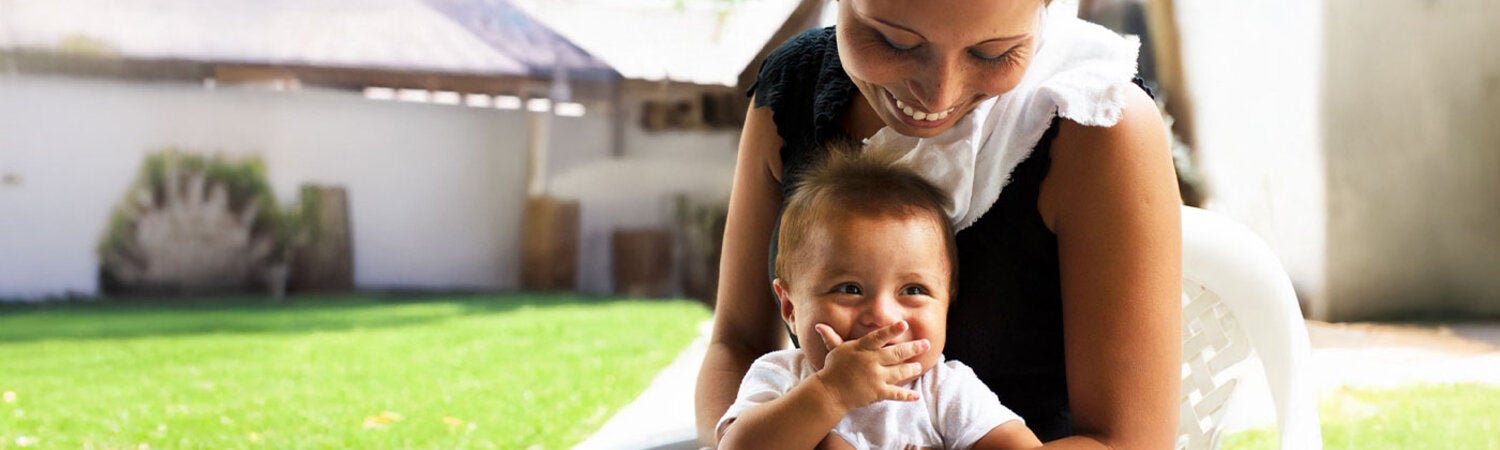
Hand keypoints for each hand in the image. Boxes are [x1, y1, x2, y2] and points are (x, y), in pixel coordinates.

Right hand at [810, 320, 929, 411]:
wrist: (830, 393)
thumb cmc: (834, 369)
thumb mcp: (835, 351)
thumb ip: (832, 338)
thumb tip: (819, 325)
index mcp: (862, 349)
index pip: (878, 337)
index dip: (891, 330)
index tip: (904, 324)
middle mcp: (870, 362)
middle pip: (896, 353)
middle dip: (913, 348)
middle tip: (926, 344)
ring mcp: (875, 378)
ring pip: (899, 372)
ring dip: (912, 369)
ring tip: (919, 366)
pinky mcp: (878, 392)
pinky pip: (895, 394)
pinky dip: (906, 395)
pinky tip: (916, 395)